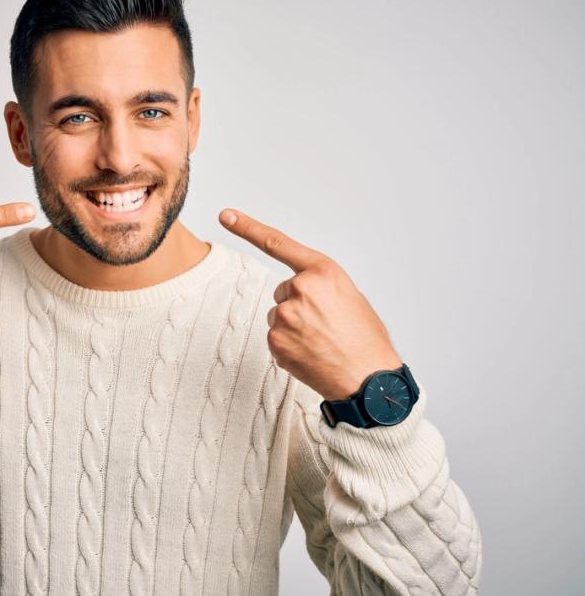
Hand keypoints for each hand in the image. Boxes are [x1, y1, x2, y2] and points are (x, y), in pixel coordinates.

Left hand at [219, 208, 401, 400]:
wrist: (369, 381)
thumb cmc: (365, 340)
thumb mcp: (351, 297)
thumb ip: (321, 286)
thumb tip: (300, 292)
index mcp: (323, 272)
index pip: (278, 244)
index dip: (248, 227)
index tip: (226, 215)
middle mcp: (301, 288)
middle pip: (283, 291)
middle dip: (299, 305)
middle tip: (326, 326)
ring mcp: (286, 315)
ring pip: (279, 316)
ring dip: (294, 327)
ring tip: (322, 342)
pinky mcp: (276, 340)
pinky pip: (276, 337)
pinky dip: (289, 346)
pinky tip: (312, 354)